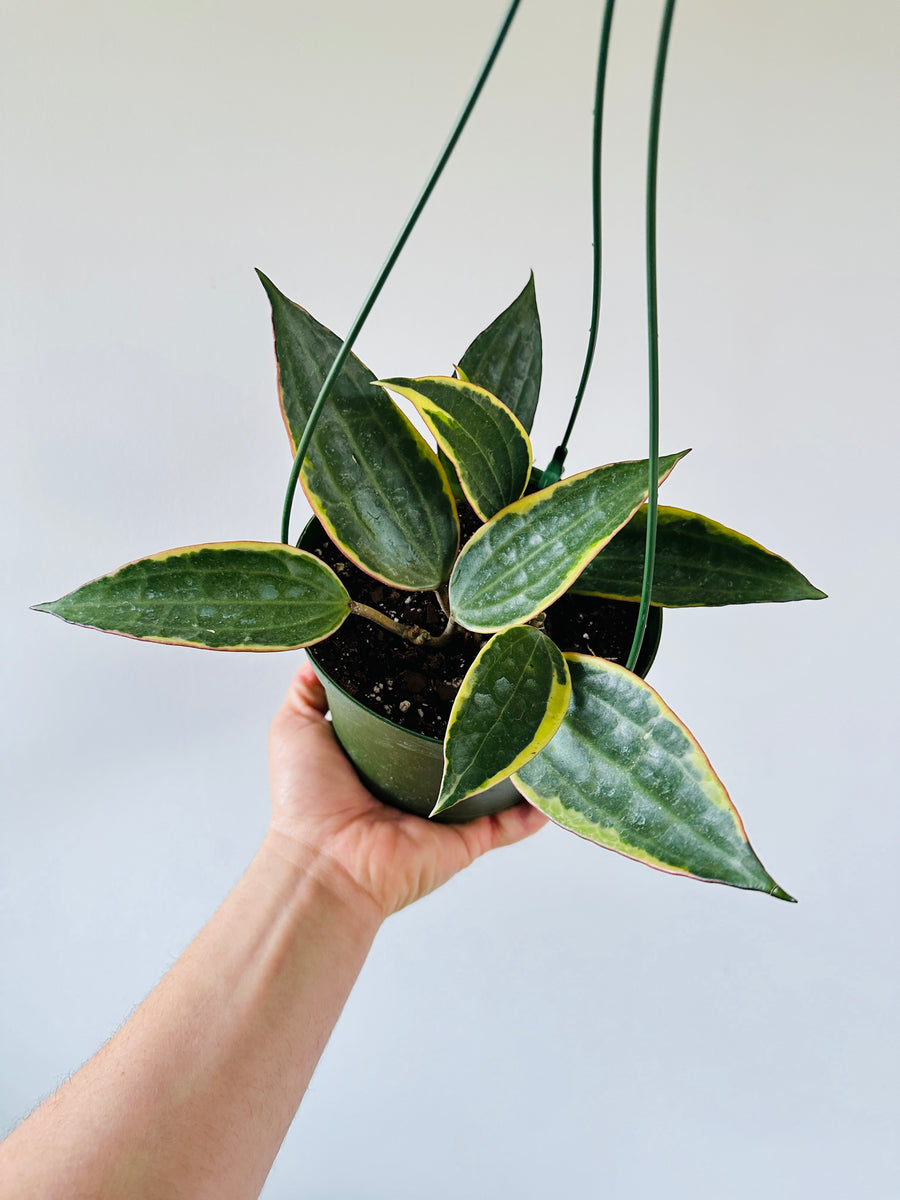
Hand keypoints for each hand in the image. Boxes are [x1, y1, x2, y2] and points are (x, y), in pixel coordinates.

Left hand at [266, 658, 547, 918]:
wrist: (325, 859)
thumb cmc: (305, 797)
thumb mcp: (295, 726)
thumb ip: (310, 689)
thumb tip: (322, 647)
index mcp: (383, 756)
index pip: (417, 715)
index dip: (433, 687)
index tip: (456, 653)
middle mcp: (416, 782)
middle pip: (461, 743)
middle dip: (484, 717)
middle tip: (509, 679)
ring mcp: (444, 811)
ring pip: (491, 779)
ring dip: (516, 756)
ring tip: (543, 719)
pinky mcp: (465, 839)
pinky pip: (508, 824)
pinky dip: (531, 810)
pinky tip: (551, 785)